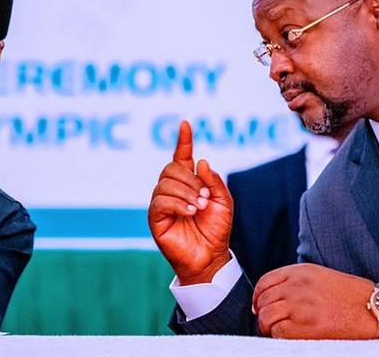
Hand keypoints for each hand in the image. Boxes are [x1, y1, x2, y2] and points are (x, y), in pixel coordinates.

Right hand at [148, 120, 232, 284]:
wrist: (210, 256)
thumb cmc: (216, 229)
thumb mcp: (223, 202)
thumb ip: (214, 181)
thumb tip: (201, 162)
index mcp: (188, 182)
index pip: (182, 156)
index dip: (183, 140)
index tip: (185, 124)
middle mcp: (172, 189)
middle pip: (172, 168)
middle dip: (191, 180)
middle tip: (205, 198)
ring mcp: (162, 203)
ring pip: (166, 183)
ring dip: (187, 193)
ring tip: (199, 208)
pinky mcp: (155, 218)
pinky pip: (160, 201)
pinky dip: (178, 203)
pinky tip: (190, 211)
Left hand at [252, 264, 378, 338]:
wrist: (374, 309)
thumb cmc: (352, 295)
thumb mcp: (322, 276)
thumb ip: (298, 281)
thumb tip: (277, 296)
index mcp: (301, 271)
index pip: (265, 281)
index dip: (258, 296)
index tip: (259, 305)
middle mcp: (297, 286)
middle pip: (263, 300)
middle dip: (262, 313)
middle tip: (267, 323)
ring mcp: (300, 305)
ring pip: (266, 316)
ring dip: (267, 326)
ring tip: (276, 332)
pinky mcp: (305, 326)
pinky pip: (278, 332)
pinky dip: (278, 336)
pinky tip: (287, 337)